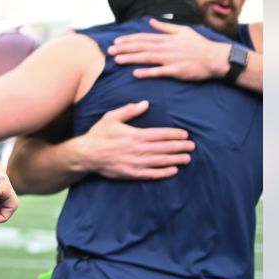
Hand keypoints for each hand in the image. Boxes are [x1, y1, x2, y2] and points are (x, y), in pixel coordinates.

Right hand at [73, 100, 193, 179]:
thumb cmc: (98, 135)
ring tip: (187, 158)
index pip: (160, 134)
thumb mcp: (111, 118)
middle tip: (192, 147)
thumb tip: (145, 104)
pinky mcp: (131, 173)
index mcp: (135, 135)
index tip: (185, 135)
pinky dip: (163, 173)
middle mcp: (138, 149)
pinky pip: (151, 174)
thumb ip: (129, 110)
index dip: (174, 134)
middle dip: (180, 147)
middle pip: (164, 148)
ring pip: (160, 161)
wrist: (86, 154)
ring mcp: (135, 162)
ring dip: (175, 159)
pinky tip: (173, 171)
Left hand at [108, 18, 227, 80]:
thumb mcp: (183, 31)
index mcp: (167, 38)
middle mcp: (167, 47)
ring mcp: (171, 59)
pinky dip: (147, 72)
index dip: (128, 40)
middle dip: (124, 49)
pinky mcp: (177, 71)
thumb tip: (151, 21)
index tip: (116, 42)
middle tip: (109, 51)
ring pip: (147, 58)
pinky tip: (135, 74)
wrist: (216, 58)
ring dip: (131, 59)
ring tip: (117, 60)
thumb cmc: (199, 44)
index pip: (143, 38)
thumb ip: (165, 27)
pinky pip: (160, 72)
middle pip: (141, 47)